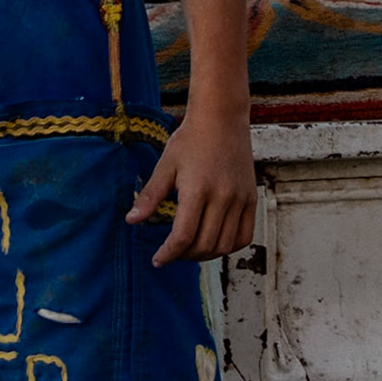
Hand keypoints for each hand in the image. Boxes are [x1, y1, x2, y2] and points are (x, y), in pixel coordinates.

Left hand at [127, 105, 255, 265]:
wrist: (221, 120)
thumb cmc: (189, 140)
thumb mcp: (165, 165)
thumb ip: (150, 196)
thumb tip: (131, 221)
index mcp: (197, 190)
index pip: (183, 236)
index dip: (169, 253)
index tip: (157, 260)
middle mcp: (223, 198)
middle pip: (205, 244)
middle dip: (185, 256)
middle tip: (171, 254)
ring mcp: (240, 200)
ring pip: (225, 245)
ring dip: (206, 254)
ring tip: (189, 251)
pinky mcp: (251, 199)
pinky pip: (244, 235)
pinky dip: (229, 246)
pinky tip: (213, 243)